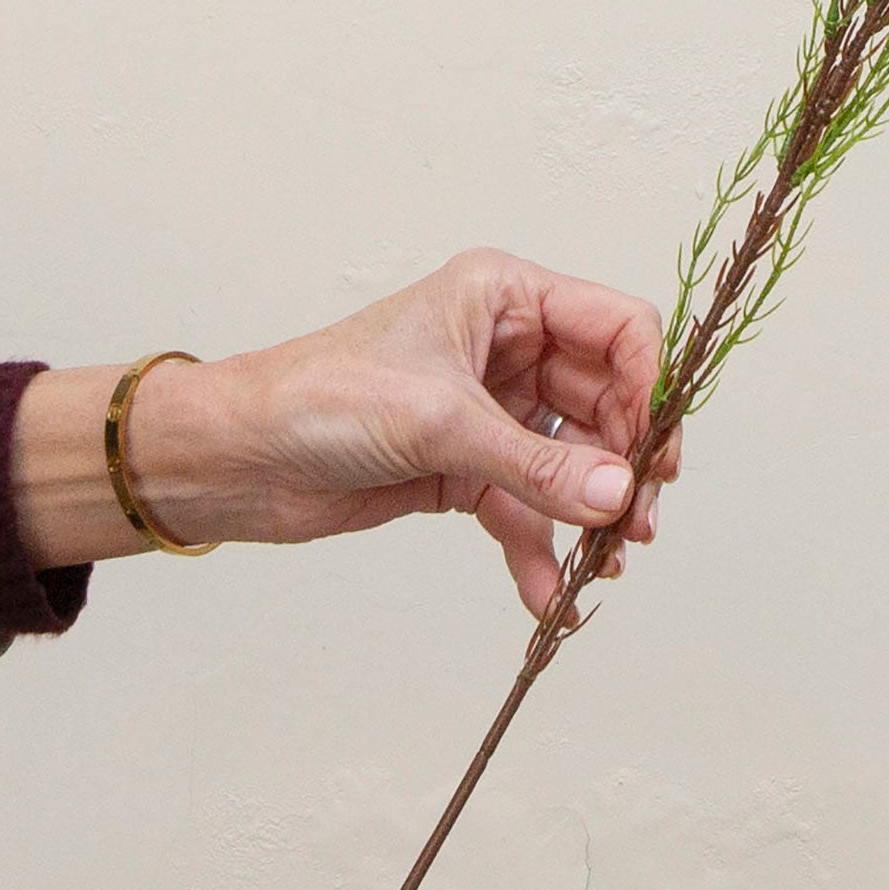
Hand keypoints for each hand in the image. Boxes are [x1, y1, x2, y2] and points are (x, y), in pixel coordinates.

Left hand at [12, 250, 681, 618]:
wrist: (236, 458)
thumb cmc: (319, 397)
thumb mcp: (439, 422)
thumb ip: (537, 463)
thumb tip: (619, 495)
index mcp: (503, 297)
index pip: (617, 328)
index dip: (647, 387)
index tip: (652, 452)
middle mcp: (506, 347)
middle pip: (607, 402)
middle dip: (627, 463)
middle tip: (638, 520)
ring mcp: (489, 411)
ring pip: (573, 461)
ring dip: (590, 513)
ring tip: (606, 560)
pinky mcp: (465, 468)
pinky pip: (527, 507)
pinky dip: (540, 548)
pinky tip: (546, 592)